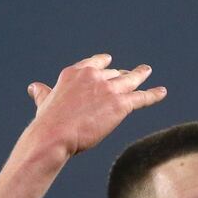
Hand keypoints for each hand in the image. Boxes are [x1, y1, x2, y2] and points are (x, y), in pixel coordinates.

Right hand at [25, 53, 166, 155]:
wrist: (55, 135)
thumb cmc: (47, 123)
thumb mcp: (44, 102)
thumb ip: (43, 93)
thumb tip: (34, 87)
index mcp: (75, 73)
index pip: (94, 64)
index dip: (104, 63)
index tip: (109, 62)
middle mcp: (93, 76)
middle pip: (114, 73)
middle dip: (122, 74)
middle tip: (132, 74)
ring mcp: (108, 88)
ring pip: (130, 80)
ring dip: (140, 75)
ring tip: (147, 71)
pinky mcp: (120, 104)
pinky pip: (141, 97)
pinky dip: (153, 94)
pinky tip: (162, 92)